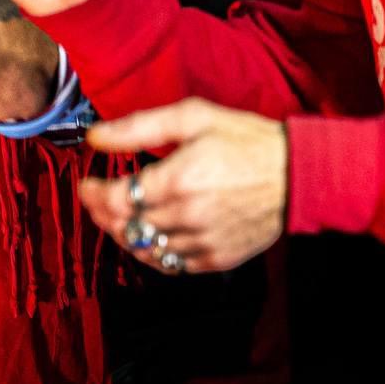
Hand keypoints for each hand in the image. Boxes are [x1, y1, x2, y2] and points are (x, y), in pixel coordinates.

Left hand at [77, 98, 288, 273]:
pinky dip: (153, 254)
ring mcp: (203, 242)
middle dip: (103, 215)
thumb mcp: (192, 117)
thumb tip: (95, 137)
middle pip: (126, 227)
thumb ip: (139, 127)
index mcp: (178, 180)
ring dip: (124, 236)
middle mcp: (187, 216)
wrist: (297, 174)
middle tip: (97, 201)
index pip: (117, 200)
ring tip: (120, 219)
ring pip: (145, 251)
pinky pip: (172, 266)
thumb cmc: (245, 140)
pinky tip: (150, 236)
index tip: (87, 185)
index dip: (93, 195)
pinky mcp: (217, 258)